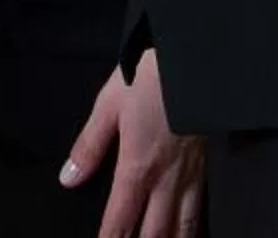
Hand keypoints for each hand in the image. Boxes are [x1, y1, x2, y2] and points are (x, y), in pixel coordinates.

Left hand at [63, 51, 201, 237]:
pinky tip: (188, 234)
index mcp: (137, 166)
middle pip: (154, 232)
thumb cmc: (149, 76)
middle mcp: (166, 180)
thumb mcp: (109, 105)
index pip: (120, 219)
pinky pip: (201, 210)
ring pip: (183, 228)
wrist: (195, 58)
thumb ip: (89, 146)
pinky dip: (193, 229)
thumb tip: (68, 179)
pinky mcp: (208, 168)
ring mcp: (191, 177)